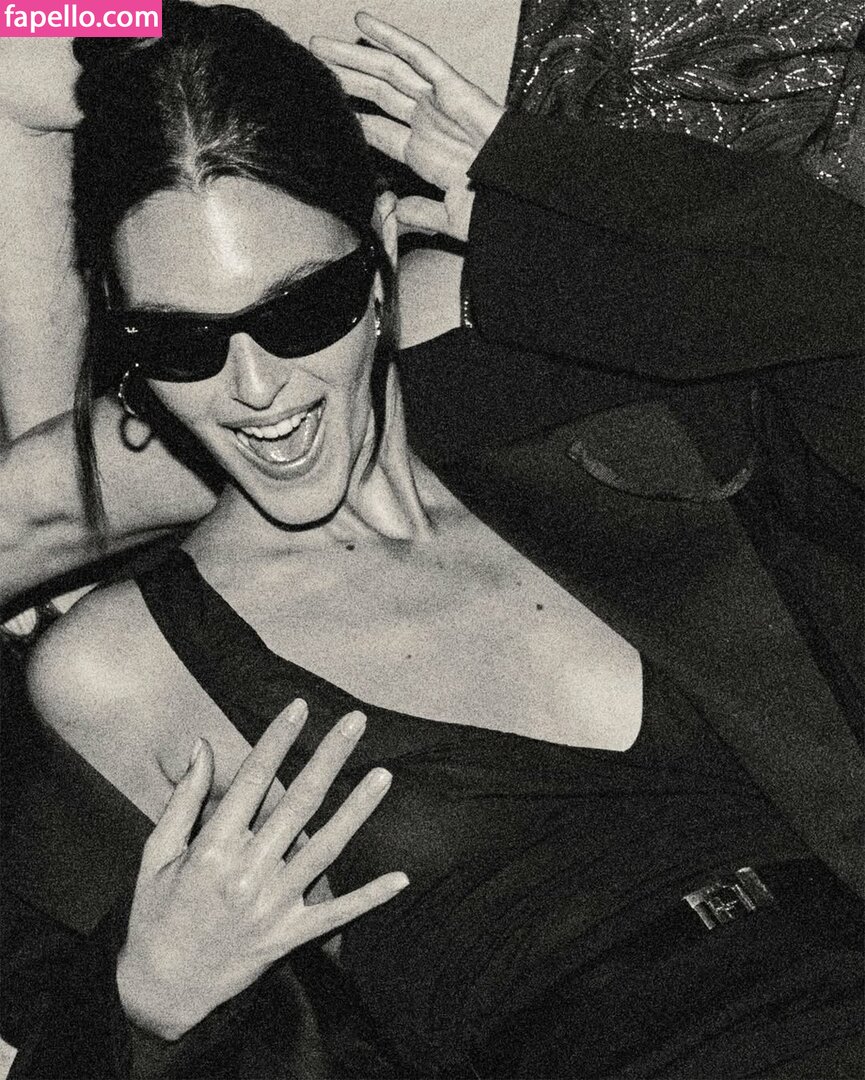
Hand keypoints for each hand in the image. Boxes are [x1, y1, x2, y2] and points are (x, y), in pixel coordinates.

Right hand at [116, 699, 406, 1039]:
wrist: (162, 989)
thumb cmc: (155, 913)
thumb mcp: (156, 852)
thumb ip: (184, 798)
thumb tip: (202, 746)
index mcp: (212, 848)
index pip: (254, 780)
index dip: (278, 740)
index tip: (299, 707)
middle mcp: (247, 873)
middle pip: (298, 803)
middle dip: (329, 757)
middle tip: (357, 721)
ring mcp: (273, 906)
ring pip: (325, 849)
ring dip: (358, 810)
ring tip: (384, 774)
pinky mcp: (289, 936)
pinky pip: (336, 914)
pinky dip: (369, 897)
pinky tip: (401, 878)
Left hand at [310, 12, 503, 241]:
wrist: (521, 198)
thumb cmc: (493, 209)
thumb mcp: (447, 218)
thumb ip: (419, 213)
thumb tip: (392, 210)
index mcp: (423, 154)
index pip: (377, 129)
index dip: (350, 115)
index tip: (321, 106)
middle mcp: (427, 123)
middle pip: (376, 94)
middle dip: (344, 78)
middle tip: (311, 65)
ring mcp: (439, 103)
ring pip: (388, 71)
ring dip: (354, 56)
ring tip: (320, 46)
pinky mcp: (454, 88)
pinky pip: (419, 56)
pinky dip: (391, 38)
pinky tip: (361, 23)